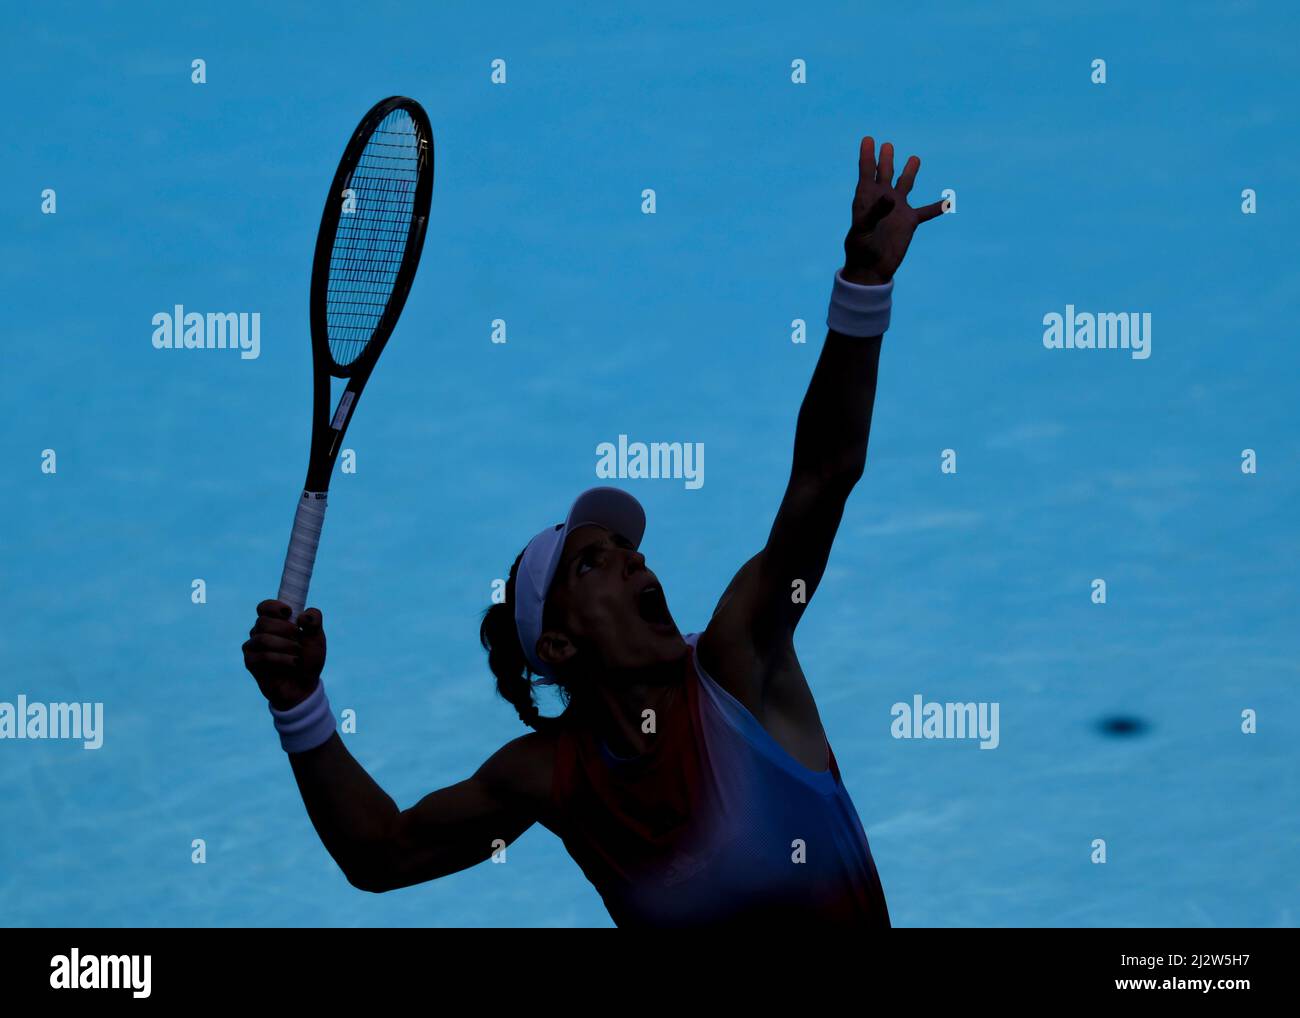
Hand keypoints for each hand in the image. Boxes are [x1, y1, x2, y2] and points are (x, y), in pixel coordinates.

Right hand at [242, 600, 326, 709]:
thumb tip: (302, 616)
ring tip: (297, 655)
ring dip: (285, 646)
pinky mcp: (251, 662)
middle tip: (299, 640)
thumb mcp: (317, 638)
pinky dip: (281, 659)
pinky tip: (293, 663)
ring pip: (262, 638)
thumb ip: (315, 620)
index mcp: (275, 622)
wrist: (304, 686)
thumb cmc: (308, 660)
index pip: (264, 607)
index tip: (289, 613)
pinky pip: (262, 656)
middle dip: (285, 630)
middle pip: (263, 621)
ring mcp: (253, 646)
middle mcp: (260, 632)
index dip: (273, 607)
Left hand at [842, 137, 945, 284]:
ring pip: (905, 185)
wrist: (871, 269)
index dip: (867, 155)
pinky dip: (937, 207)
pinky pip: (926, 211)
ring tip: (914, 158)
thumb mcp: (864, 230)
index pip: (866, 171)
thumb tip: (890, 196)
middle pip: (884, 173)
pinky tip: (948, 202)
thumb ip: (875, 211)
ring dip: (909, 172)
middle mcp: (882, 200)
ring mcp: (897, 210)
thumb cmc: (861, 250)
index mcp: (866, 199)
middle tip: (887, 145)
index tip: (868, 139)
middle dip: (885, 159)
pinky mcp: (909, 222)